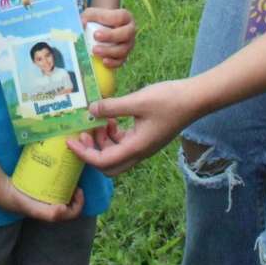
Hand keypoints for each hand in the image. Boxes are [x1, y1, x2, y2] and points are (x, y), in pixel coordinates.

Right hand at [0, 172, 86, 221]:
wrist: (5, 193)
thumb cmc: (21, 202)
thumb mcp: (34, 208)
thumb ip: (48, 213)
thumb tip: (64, 209)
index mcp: (53, 215)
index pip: (73, 212)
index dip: (80, 202)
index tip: (79, 189)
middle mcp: (52, 208)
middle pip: (71, 203)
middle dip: (75, 193)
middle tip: (75, 180)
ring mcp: (47, 200)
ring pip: (64, 195)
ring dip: (69, 187)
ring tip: (69, 175)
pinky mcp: (42, 193)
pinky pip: (56, 189)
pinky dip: (60, 183)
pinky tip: (58, 173)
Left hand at [65, 78, 201, 177]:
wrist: (195, 99)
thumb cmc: (169, 100)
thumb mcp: (137, 101)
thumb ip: (112, 107)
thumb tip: (90, 111)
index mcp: (136, 147)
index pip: (103, 161)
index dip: (84, 153)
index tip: (69, 141)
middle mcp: (139, 152)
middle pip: (108, 165)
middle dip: (91, 152)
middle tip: (82, 133)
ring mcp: (144, 146)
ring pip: (116, 154)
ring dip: (102, 142)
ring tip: (96, 121)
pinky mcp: (147, 137)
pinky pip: (124, 143)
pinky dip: (113, 135)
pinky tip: (110, 118)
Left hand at [80, 6, 136, 67]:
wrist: (103, 28)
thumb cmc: (98, 19)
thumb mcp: (92, 14)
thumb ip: (88, 16)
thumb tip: (82, 23)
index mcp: (125, 17)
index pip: (120, 17)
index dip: (108, 21)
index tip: (96, 24)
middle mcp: (130, 30)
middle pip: (126, 34)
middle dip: (110, 36)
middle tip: (95, 36)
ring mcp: (128, 44)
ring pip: (123, 50)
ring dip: (109, 51)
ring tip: (94, 50)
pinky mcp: (124, 56)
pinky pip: (121, 61)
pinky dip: (113, 63)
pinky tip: (103, 61)